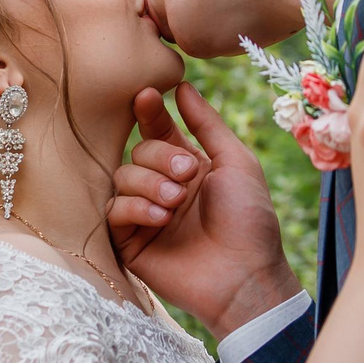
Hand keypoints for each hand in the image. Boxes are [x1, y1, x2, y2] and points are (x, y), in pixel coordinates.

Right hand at [107, 84, 302, 337]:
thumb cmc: (249, 220)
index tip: (147, 95)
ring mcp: (145, 215)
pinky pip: (114, 211)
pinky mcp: (130, 243)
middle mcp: (163, 187)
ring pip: (122, 177)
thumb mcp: (236, 162)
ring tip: (176, 202)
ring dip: (149, 183)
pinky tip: (160, 219)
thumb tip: (183, 87)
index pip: (157, 130)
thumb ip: (207, 124)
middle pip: (137, 151)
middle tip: (187, 175)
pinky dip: (135, 208)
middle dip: (159, 158)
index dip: (149, 112)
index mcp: (188, 167)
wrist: (244, 276)